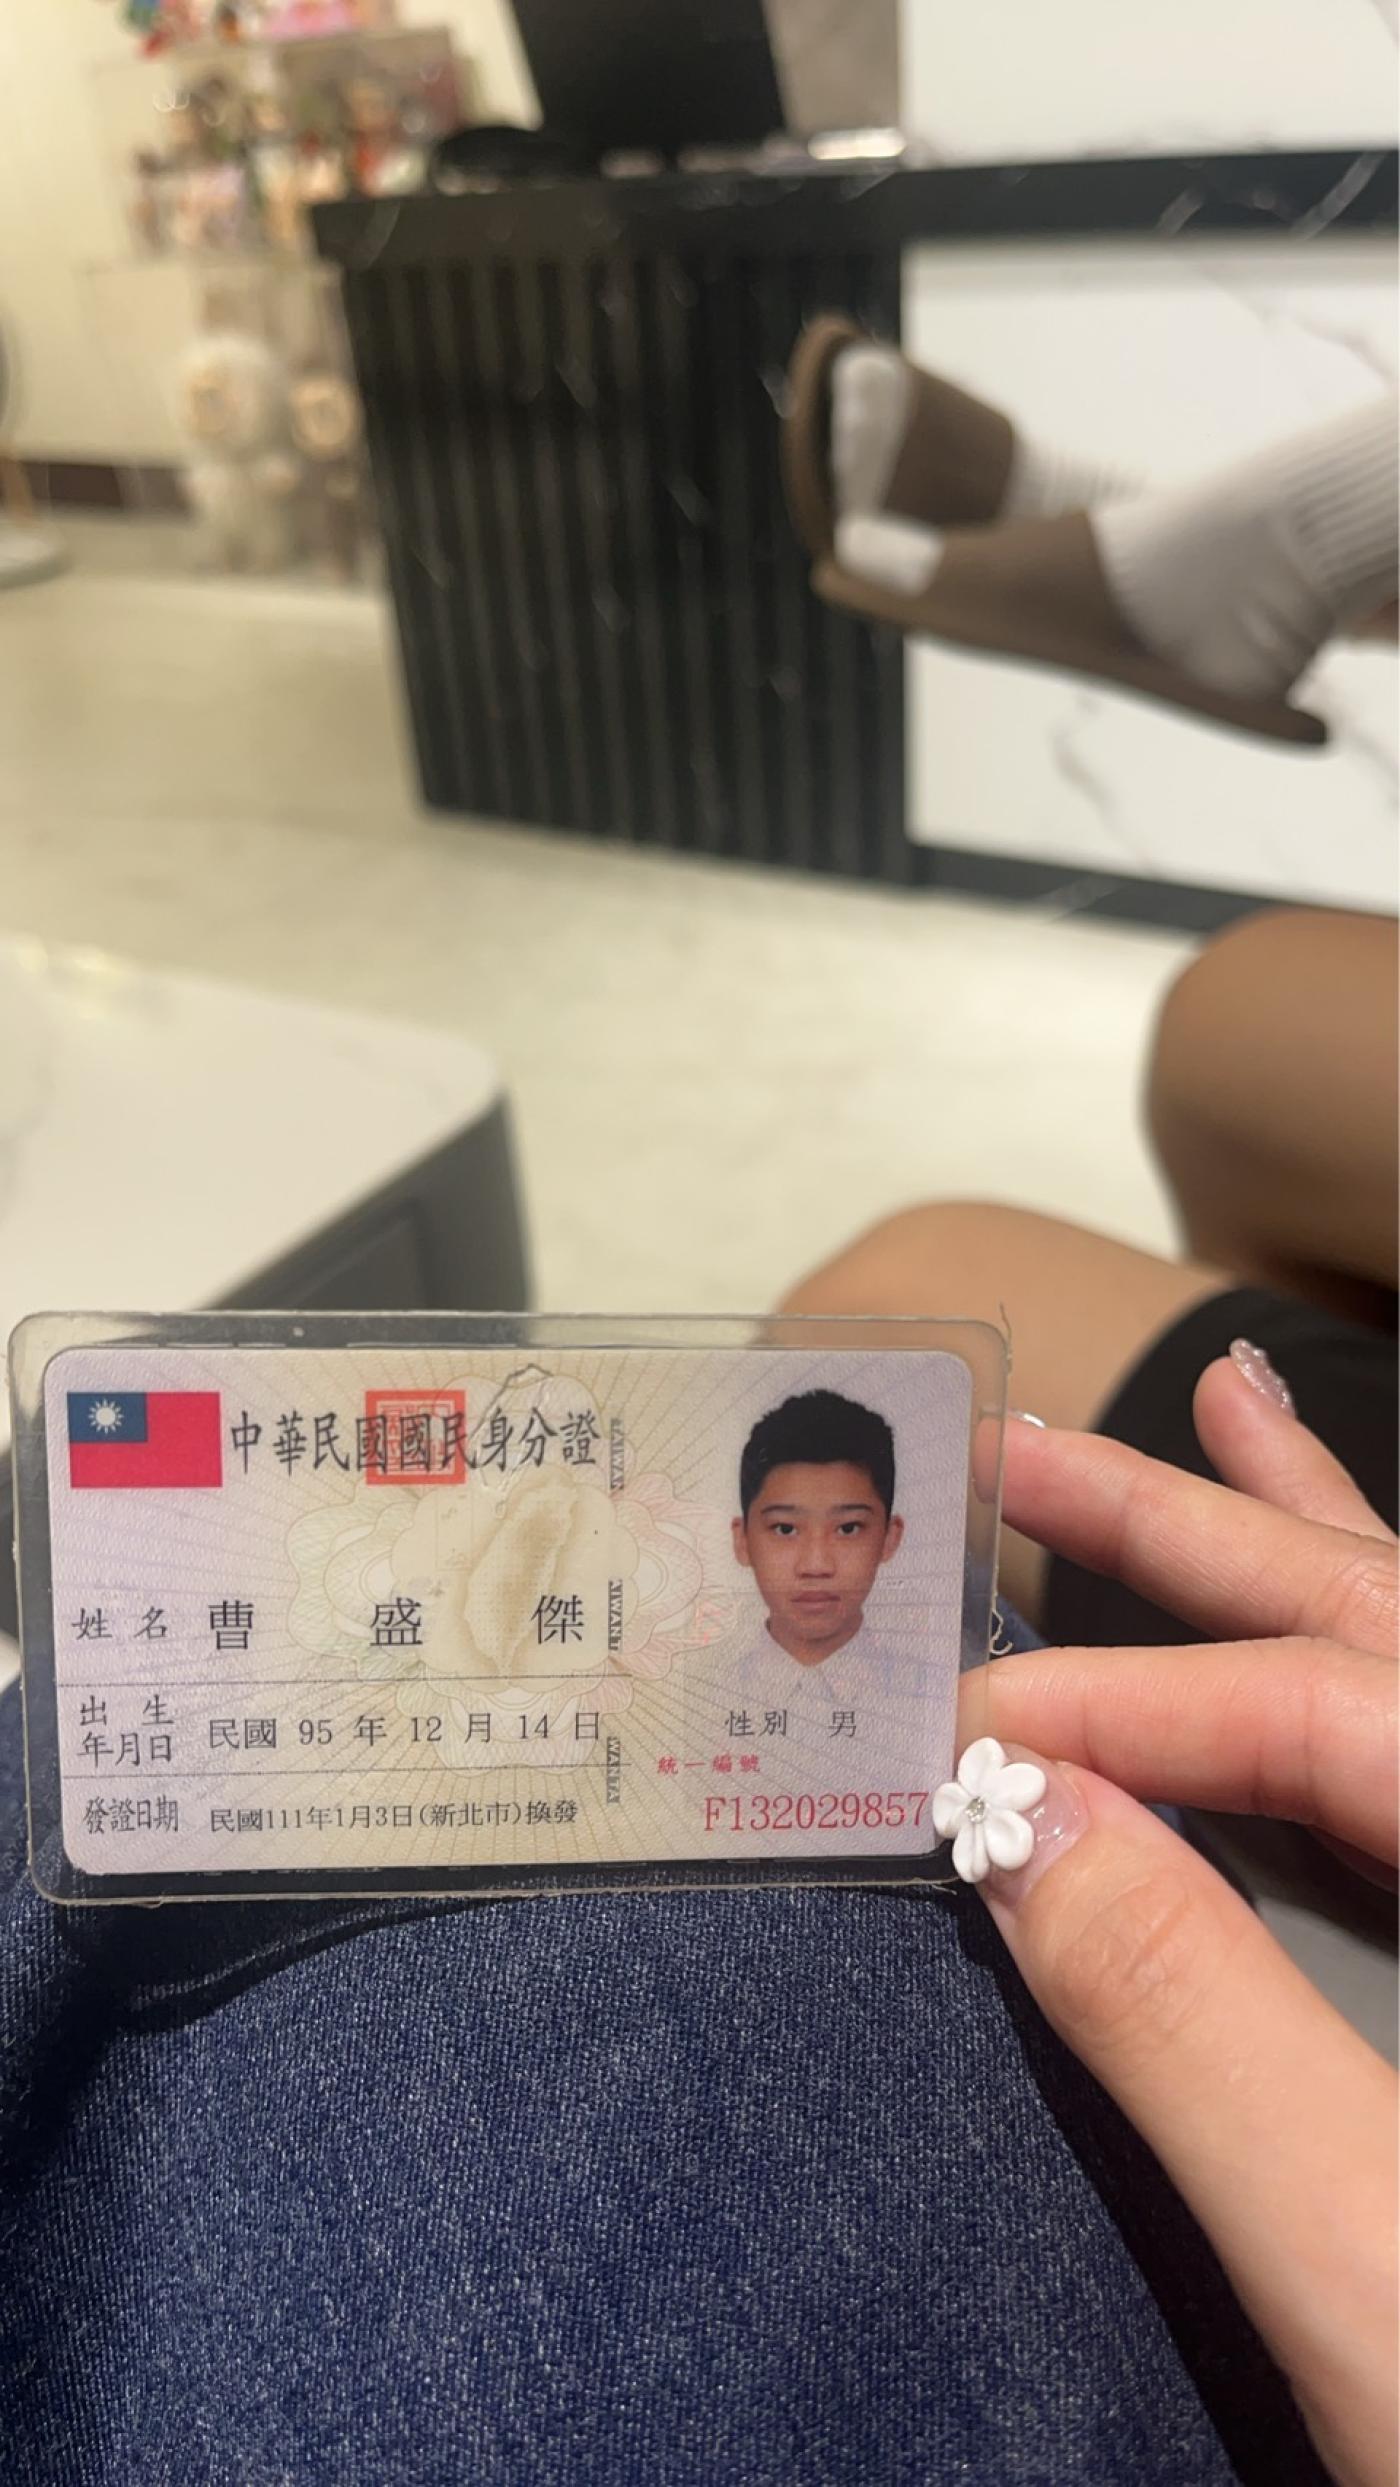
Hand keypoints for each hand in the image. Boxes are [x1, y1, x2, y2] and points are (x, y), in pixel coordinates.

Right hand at [962, 1353, 1396, 2486]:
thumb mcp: (1375, 2275)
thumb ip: (1199, 2025)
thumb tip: (1025, 1814)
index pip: (1349, 1716)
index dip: (1130, 1710)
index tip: (960, 1741)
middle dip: (1211, 1534)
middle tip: (1025, 1447)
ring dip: (1306, 1548)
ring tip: (1206, 1410)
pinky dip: (1372, 1665)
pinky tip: (1333, 1590)